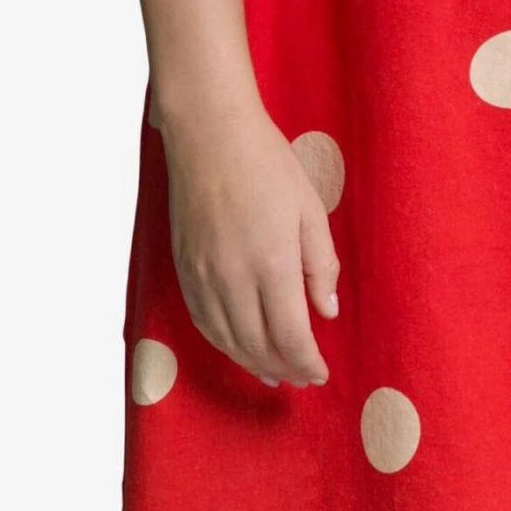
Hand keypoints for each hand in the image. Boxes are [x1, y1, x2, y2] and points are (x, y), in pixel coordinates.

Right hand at [159, 95, 339, 388]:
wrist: (209, 134)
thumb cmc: (267, 164)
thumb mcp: (310, 208)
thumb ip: (322, 264)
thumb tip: (326, 312)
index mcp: (272, 262)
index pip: (290, 337)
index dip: (307, 363)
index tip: (321, 372)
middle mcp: (232, 278)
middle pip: (258, 347)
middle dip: (284, 369)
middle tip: (302, 377)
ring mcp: (202, 276)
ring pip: (227, 342)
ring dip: (253, 364)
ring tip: (275, 373)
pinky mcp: (184, 270)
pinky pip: (203, 323)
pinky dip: (224, 344)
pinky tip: (239, 347)